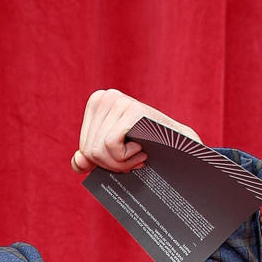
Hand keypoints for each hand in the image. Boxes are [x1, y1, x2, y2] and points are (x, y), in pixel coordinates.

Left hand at [71, 89, 200, 173]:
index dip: (104, 163)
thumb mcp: (112, 154)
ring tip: (140, 153)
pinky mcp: (132, 110)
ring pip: (98, 151)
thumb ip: (90, 160)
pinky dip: (126, 157)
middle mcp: (105, 97)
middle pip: (89, 151)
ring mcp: (118, 101)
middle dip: (113, 164)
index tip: (125, 156)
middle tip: (134, 158)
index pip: (84, 149)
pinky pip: (110, 145)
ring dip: (121, 162)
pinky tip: (142, 149)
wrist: (183, 148)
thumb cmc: (148, 147)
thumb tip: (79, 161)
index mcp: (96, 103)